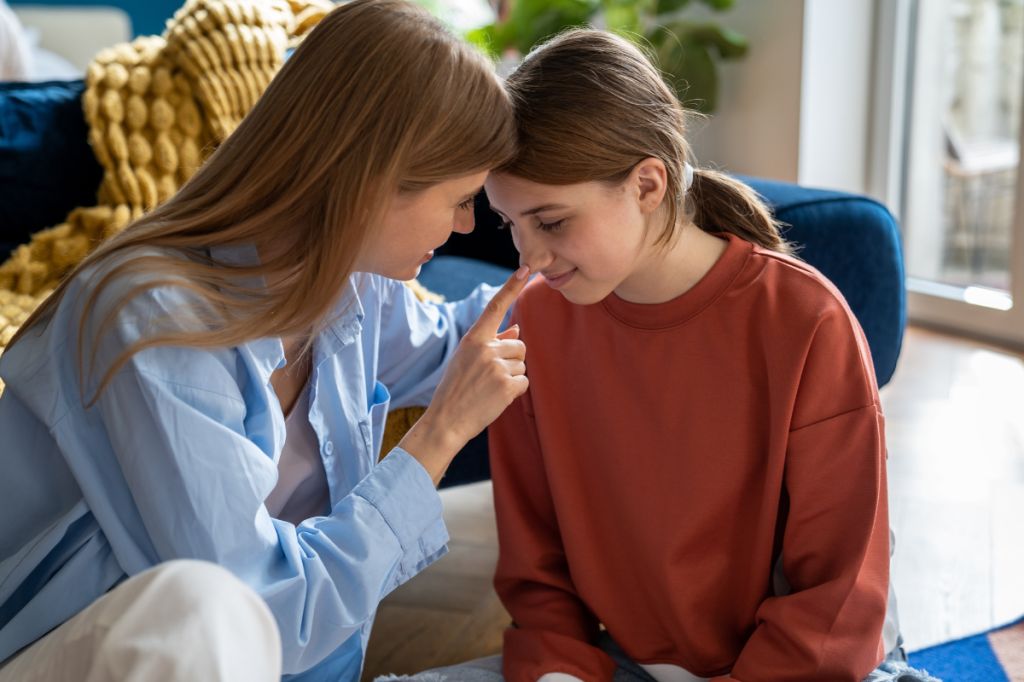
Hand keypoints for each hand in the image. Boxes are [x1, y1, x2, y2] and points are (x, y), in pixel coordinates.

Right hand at [400, 266, 529, 482]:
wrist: (446, 420)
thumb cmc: (456, 389)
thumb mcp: (467, 359)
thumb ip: (491, 342)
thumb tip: (517, 327)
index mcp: (473, 338)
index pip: (495, 307)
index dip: (511, 287)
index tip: (526, 269)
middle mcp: (485, 348)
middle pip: (519, 344)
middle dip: (511, 360)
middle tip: (488, 377)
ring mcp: (496, 366)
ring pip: (522, 364)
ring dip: (511, 376)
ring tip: (489, 388)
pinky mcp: (507, 385)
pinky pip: (524, 382)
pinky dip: (515, 392)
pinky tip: (496, 398)